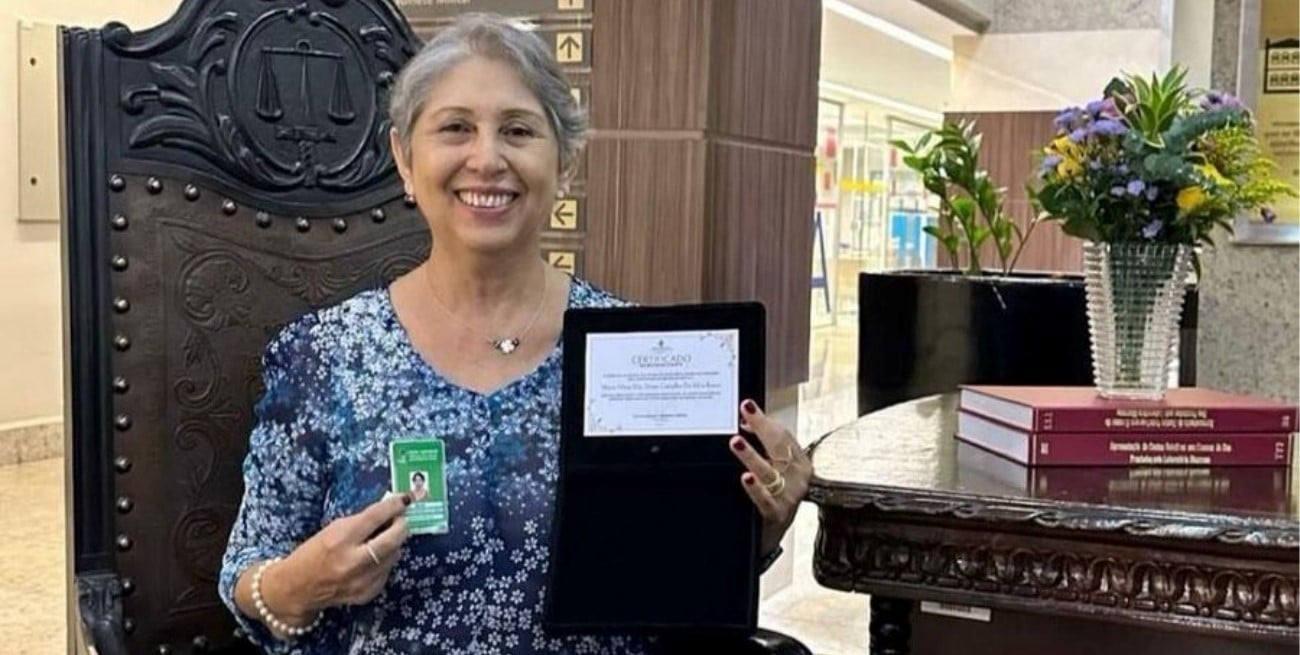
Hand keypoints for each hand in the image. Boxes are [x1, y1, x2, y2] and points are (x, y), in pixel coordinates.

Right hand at [259, 492, 412, 622]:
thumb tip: (388, 512)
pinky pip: (387, 571)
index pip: (375, 517)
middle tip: (401, 519)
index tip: (405, 499)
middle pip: (393, 539)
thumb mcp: (332, 530)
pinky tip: (375, 558)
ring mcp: (362, 580)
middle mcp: (353, 561)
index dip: (394, 505)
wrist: (297, 588)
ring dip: (394, 544)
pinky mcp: (367, 594)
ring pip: (394, 555)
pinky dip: (386, 561)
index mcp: (340, 539)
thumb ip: (359, 522)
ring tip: (386, 538)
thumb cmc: (312, 554)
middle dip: (402, 525)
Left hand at [728, 399, 811, 556]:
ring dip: (752, 457)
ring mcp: (789, 497)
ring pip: (770, 472)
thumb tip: (747, 422)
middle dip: (762, 429)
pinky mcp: (777, 515)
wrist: (771, 536)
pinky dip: (756, 489)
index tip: (747, 406)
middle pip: (779, 448)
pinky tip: (746, 479)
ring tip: (737, 443)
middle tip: (744, 415)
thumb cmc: (774, 498)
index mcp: (799, 463)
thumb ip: (764, 446)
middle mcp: (798, 478)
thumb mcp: (774, 470)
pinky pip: (766, 500)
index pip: (783, 436)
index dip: (765, 420)